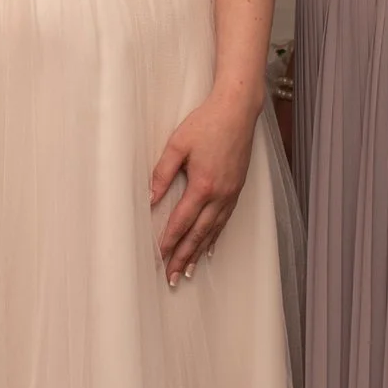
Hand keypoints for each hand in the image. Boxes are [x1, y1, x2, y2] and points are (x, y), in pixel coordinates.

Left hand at [149, 92, 257, 284]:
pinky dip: (215, 236)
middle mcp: (220, 194)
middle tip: (172, 277)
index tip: (159, 258)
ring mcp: (231, 193)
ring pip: (213, 230)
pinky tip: (210, 247)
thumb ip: (162, 173)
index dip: (169, 241)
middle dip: (184, 257)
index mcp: (203, 185)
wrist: (238, 110)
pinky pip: (225, 219)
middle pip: (199, 233)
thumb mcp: (177, 144)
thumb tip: (150, 198)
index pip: (181, 221)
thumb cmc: (206, 123)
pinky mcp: (237, 188)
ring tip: (188, 271)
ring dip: (199, 252)